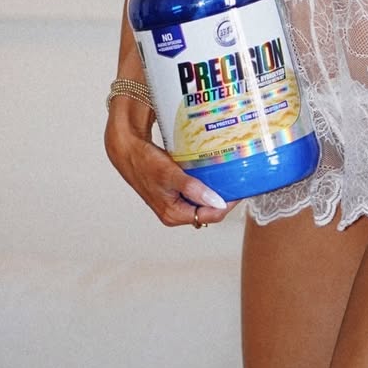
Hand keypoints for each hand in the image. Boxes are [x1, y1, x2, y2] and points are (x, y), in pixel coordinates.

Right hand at [104, 100, 232, 227]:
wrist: (128, 151)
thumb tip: (217, 202)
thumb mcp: (170, 175)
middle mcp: (175, 212)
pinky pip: (197, 192)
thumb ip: (194, 189)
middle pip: (209, 210)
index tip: (240, 189)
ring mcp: (175, 202)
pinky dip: (206, 184)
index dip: (227, 204)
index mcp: (173, 214)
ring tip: (229, 176)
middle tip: (237, 180)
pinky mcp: (176, 192)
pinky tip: (213, 172)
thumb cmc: (145, 163)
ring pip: (204, 201)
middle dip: (224, 197)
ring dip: (216, 190)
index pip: (210, 215)